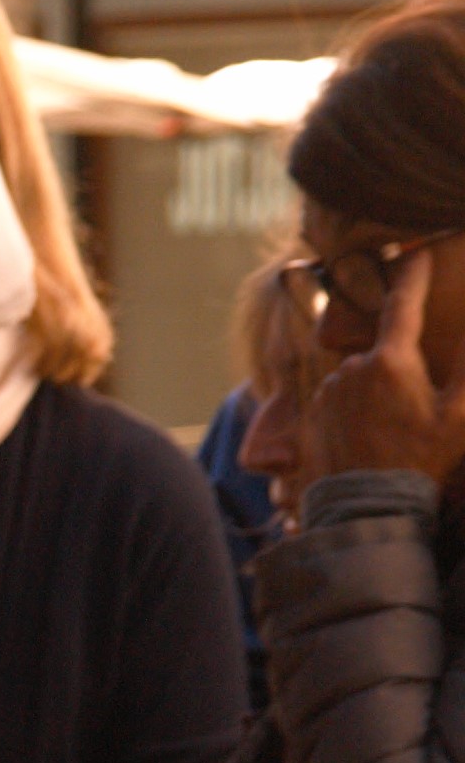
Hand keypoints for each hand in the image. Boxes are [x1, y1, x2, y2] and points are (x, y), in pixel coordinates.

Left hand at [303, 246, 464, 484]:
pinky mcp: (311, 415)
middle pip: (385, 351)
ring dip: (380, 393)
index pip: (402, 305)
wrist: (365, 509)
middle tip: (418, 409)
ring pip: (362, 377)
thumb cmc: (420, 462)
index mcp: (389, 362)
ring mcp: (327, 392)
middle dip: (403, 368)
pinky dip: (359, 411)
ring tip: (395, 433)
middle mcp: (350, 369)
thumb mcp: (459, 417)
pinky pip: (342, 401)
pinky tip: (372, 440)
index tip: (417, 252)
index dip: (412, 275)